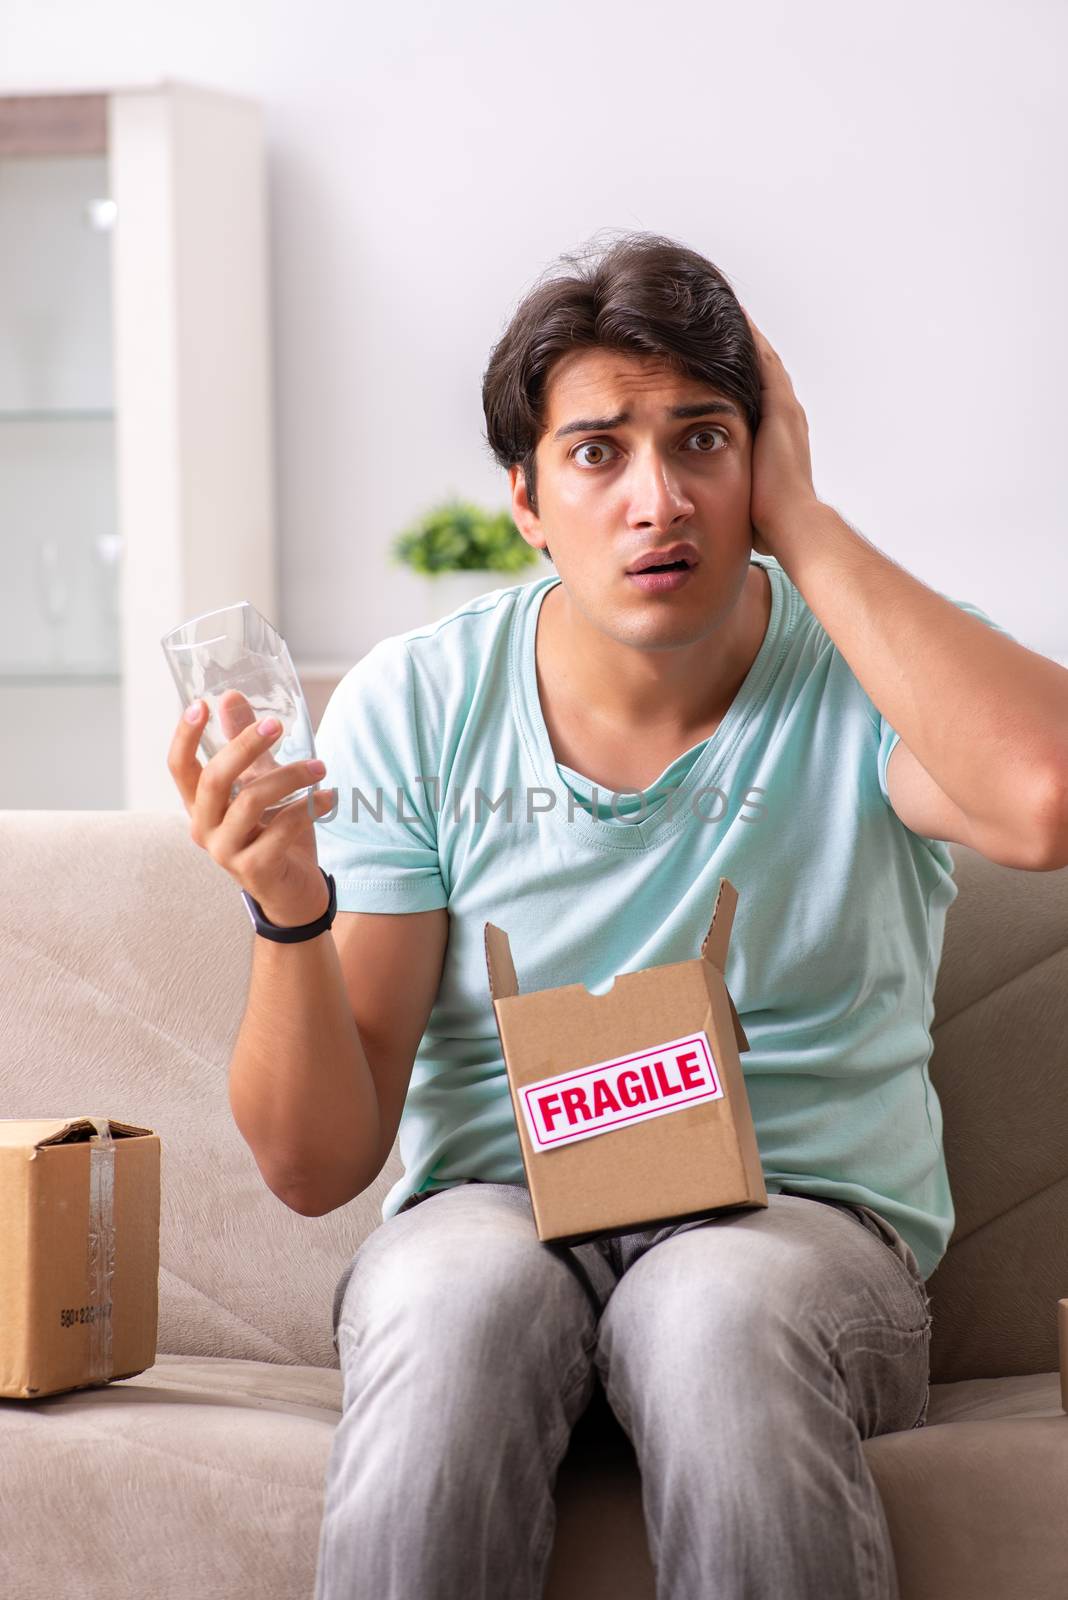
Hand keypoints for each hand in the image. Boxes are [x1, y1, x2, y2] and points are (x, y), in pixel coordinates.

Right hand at [167, 689, 335, 927]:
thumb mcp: (261, 785)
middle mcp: (204, 828)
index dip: (184, 736)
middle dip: (245, 746)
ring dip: (290, 776)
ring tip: (320, 767)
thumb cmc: (275, 835)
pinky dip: (309, 807)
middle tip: (277, 725)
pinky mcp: (255, 870)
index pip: (179, 768)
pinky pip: (281, 829)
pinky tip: (329, 797)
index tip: (200, 704)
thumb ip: (247, 749)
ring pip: (251, 801)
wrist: (294, 894)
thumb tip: (230, 696)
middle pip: (214, 779)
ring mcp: (226, 852)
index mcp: (201, 806)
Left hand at [741, 308, 821, 556]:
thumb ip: (743, 493)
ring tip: (726, 306)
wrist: (794, 525)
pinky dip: (750, 337)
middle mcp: (788, 417)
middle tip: (726, 316)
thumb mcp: (753, 499)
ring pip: (764, 359)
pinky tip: (733, 313)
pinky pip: (761, 361)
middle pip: (766, 369)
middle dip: (748, 345)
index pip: (762, 395)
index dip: (747, 372)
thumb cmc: (772, 525)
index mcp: (782, 437)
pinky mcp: (779, 408)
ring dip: (747, 334)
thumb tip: (724, 513)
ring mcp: (786, 410)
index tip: (726, 354)